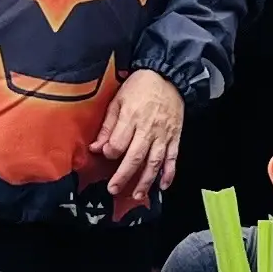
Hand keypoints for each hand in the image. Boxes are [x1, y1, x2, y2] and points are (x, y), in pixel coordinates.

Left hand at [91, 67, 184, 216]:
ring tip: (136, 195)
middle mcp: (148, 129)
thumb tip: (96, 147)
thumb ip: (108, 126)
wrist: (168, 76)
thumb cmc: (140, 87)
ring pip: (154, 162)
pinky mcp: (175, 137)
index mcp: (131, 117)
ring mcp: (163, 134)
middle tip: (113, 189)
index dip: (110, 152)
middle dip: (123, 175)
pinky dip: (169, 173)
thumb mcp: (118, 100)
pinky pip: (172, 158)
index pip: (119, 143)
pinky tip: (162, 186)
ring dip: (145, 181)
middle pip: (135, 157)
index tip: (106, 154)